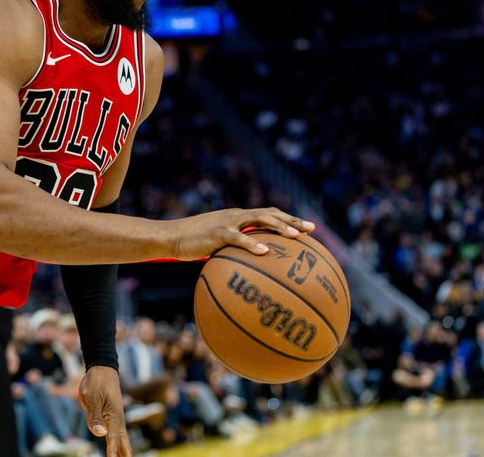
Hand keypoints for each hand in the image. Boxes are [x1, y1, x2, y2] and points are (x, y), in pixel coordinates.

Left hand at [79, 365, 128, 456]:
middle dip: (124, 455)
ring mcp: (114, 419)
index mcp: (113, 416)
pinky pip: (115, 434)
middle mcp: (117, 420)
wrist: (101, 369)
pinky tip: (117, 450)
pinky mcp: (110, 417)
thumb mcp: (93, 397)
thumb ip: (95, 416)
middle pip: (123, 443)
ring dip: (123, 452)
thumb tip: (100, 434)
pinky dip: (118, 444)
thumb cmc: (97, 382)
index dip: (112, 451)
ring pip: (121, 439)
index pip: (113, 438)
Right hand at [173, 207, 314, 260]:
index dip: (289, 219)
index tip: (308, 228)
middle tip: (311, 229)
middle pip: (269, 213)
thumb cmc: (194, 245)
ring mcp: (227, 222)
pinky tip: (265, 252)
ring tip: (294, 236)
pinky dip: (252, 244)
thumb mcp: (217, 247)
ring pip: (258, 219)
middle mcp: (236, 215)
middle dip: (292, 220)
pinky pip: (238, 238)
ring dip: (278, 226)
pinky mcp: (217, 233)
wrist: (172, 237)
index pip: (268, 214)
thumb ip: (234, 252)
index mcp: (239, 218)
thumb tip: (251, 271)